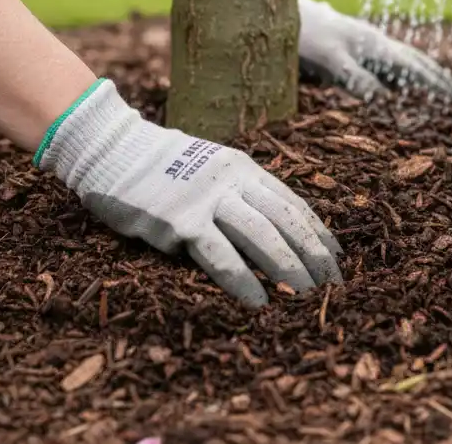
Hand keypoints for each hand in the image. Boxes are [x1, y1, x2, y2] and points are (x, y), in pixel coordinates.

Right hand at [36, 79, 342, 307]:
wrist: (113, 149)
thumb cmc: (161, 166)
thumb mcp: (210, 168)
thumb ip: (237, 192)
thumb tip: (269, 226)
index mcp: (244, 168)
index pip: (292, 203)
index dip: (318, 232)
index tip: (337, 257)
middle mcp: (233, 180)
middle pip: (286, 221)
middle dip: (314, 256)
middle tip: (334, 287)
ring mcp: (208, 199)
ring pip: (263, 237)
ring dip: (290, 270)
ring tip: (308, 299)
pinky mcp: (181, 220)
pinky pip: (221, 255)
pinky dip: (244, 281)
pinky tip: (260, 303)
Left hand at [298, 0, 451, 101]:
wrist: (281, 12)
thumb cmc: (306, 36)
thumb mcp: (329, 59)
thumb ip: (354, 77)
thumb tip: (381, 96)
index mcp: (376, 46)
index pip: (415, 67)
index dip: (437, 83)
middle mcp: (376, 43)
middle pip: (415, 61)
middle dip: (438, 78)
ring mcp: (366, 44)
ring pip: (403, 60)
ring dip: (422, 75)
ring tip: (439, 90)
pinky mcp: (354, 48)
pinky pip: (387, 63)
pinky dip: (401, 75)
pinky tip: (398, 84)